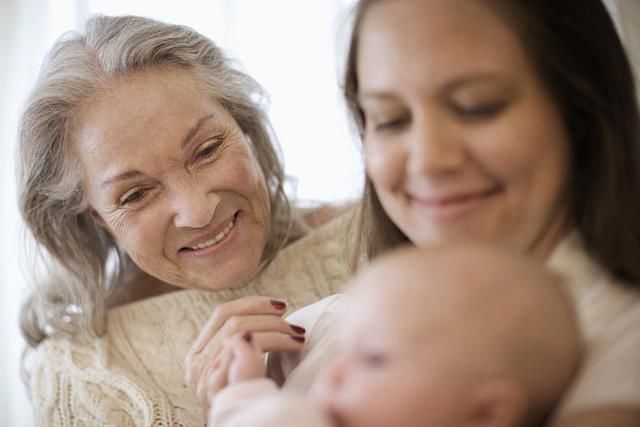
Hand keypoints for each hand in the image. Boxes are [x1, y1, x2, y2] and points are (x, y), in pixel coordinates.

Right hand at [185, 296, 305, 409]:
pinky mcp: (216, 389)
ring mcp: (203, 377)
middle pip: (232, 320)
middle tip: (294, 324)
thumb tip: (269, 314)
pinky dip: (271, 344)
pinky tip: (292, 346)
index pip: (222, 313)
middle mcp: (196, 363)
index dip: (252, 303)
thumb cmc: (244, 404)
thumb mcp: (236, 372)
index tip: (279, 305)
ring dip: (276, 330)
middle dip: (268, 316)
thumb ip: (241, 346)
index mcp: (198, 353)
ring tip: (298, 335)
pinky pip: (243, 355)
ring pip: (240, 331)